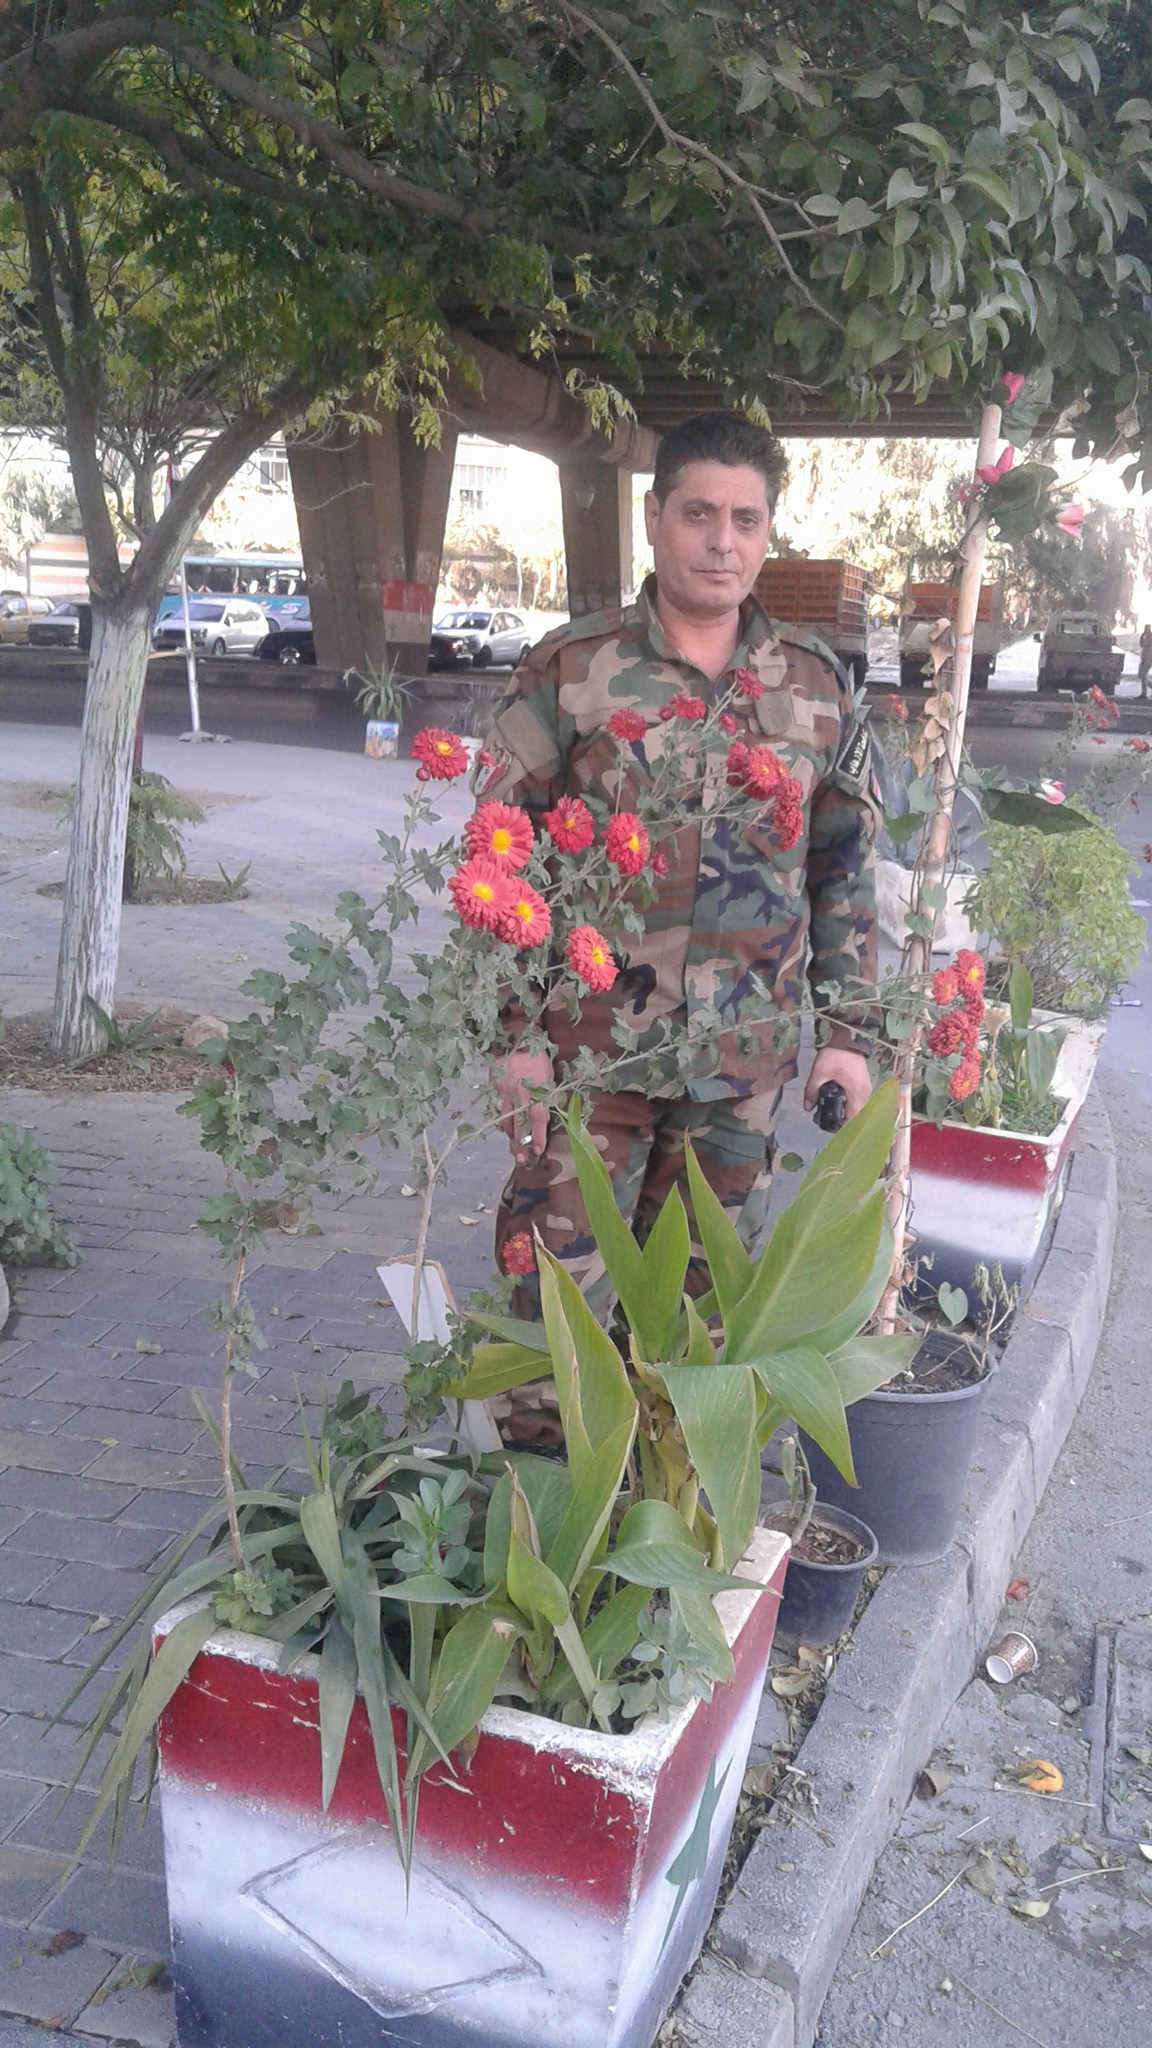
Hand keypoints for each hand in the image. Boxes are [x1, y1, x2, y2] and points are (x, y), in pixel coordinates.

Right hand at [495, 1047, 552, 1163]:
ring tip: (513, 1145)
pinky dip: (503, 1117)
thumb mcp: (548, 1077)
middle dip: (520, 1144)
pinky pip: (499, 1106)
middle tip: (521, 1159)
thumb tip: (543, 1117)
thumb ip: (546, 1097)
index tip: (538, 1149)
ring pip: (506, 1118)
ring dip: (510, 1133)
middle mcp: (520, 1093)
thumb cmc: (537, 1058)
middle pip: (519, 1124)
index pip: (538, 1118)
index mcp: (536, 1090)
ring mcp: (505, 1091)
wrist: (516, 1038)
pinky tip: (505, 1125)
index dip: (538, 1135)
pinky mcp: (495, 1087)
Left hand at [803, 1047, 871, 1122]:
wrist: (847, 1037)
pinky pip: (858, 1098)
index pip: (853, 1118)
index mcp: (856, 1093)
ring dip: (845, 1110)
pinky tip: (836, 1098)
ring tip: (828, 1108)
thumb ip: (812, 1092)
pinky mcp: (863, 1081)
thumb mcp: (819, 1073)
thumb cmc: (834, 1055)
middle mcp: (865, 1092)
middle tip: (825, 1117)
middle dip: (841, 1118)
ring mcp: (866, 1086)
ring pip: (857, 1106)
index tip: (829, 1126)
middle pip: (856, 1114)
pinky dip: (848, 1101)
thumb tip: (807, 1107)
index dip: (842, 1126)